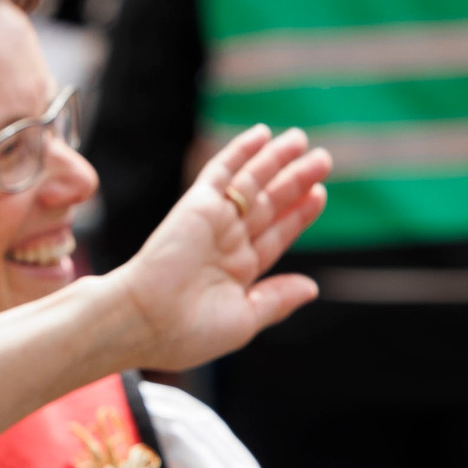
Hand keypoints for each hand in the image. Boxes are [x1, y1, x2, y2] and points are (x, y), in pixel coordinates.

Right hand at [104, 125, 330, 373]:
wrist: (143, 320)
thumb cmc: (187, 332)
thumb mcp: (244, 321)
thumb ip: (277, 301)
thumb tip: (312, 288)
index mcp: (238, 273)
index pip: (275, 235)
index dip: (298, 215)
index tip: (319, 194)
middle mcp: (226, 244)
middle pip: (269, 204)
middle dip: (295, 181)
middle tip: (324, 159)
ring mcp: (212, 223)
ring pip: (251, 183)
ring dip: (276, 160)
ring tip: (302, 140)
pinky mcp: (196, 206)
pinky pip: (221, 172)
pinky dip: (240, 153)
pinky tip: (262, 134)